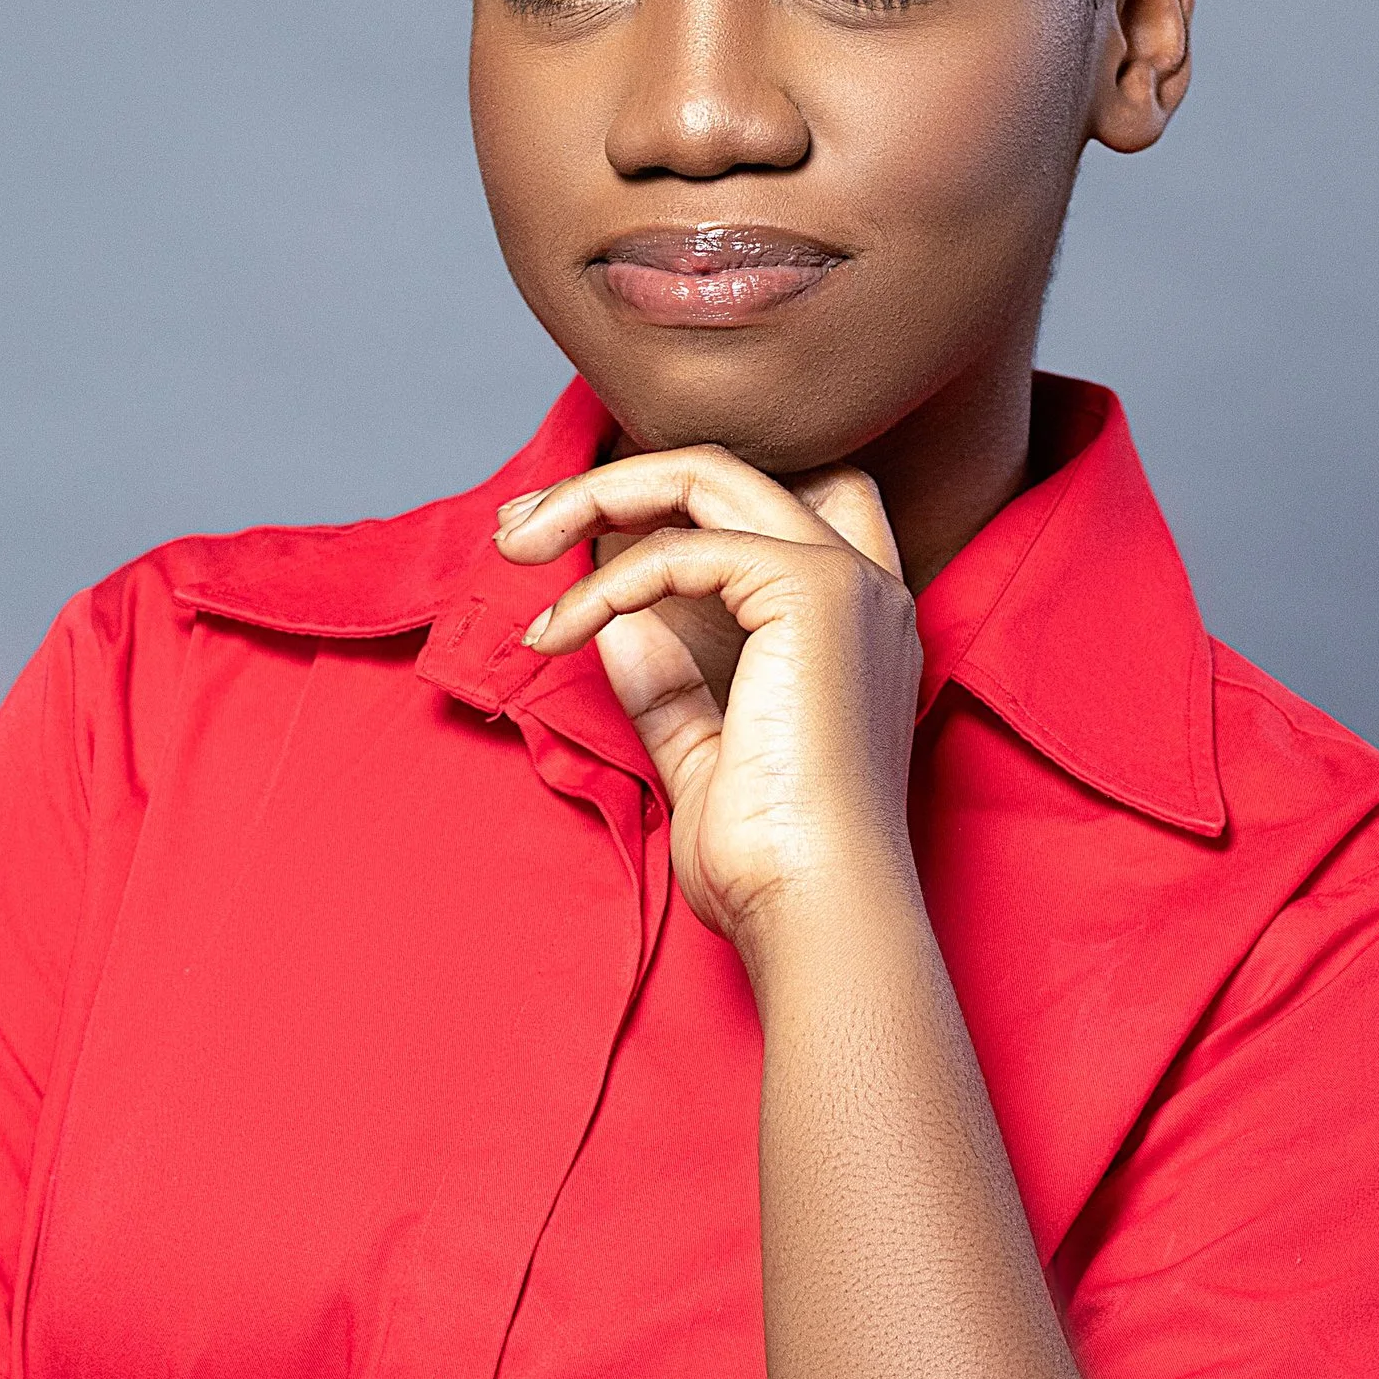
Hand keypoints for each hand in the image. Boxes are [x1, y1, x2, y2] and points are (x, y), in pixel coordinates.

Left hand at [494, 447, 923, 946]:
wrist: (814, 908)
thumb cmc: (770, 859)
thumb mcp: (704, 757)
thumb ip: (669, 685)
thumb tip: (614, 625)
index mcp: (849, 621)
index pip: (768, 504)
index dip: (671, 495)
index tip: (573, 533)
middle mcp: (862, 584)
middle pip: (725, 471)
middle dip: (609, 484)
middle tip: (519, 526)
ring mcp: (843, 580)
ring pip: (703, 474)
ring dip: (594, 499)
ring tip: (517, 547)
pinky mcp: (812, 591)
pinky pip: (679, 549)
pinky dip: (604, 584)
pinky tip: (557, 633)